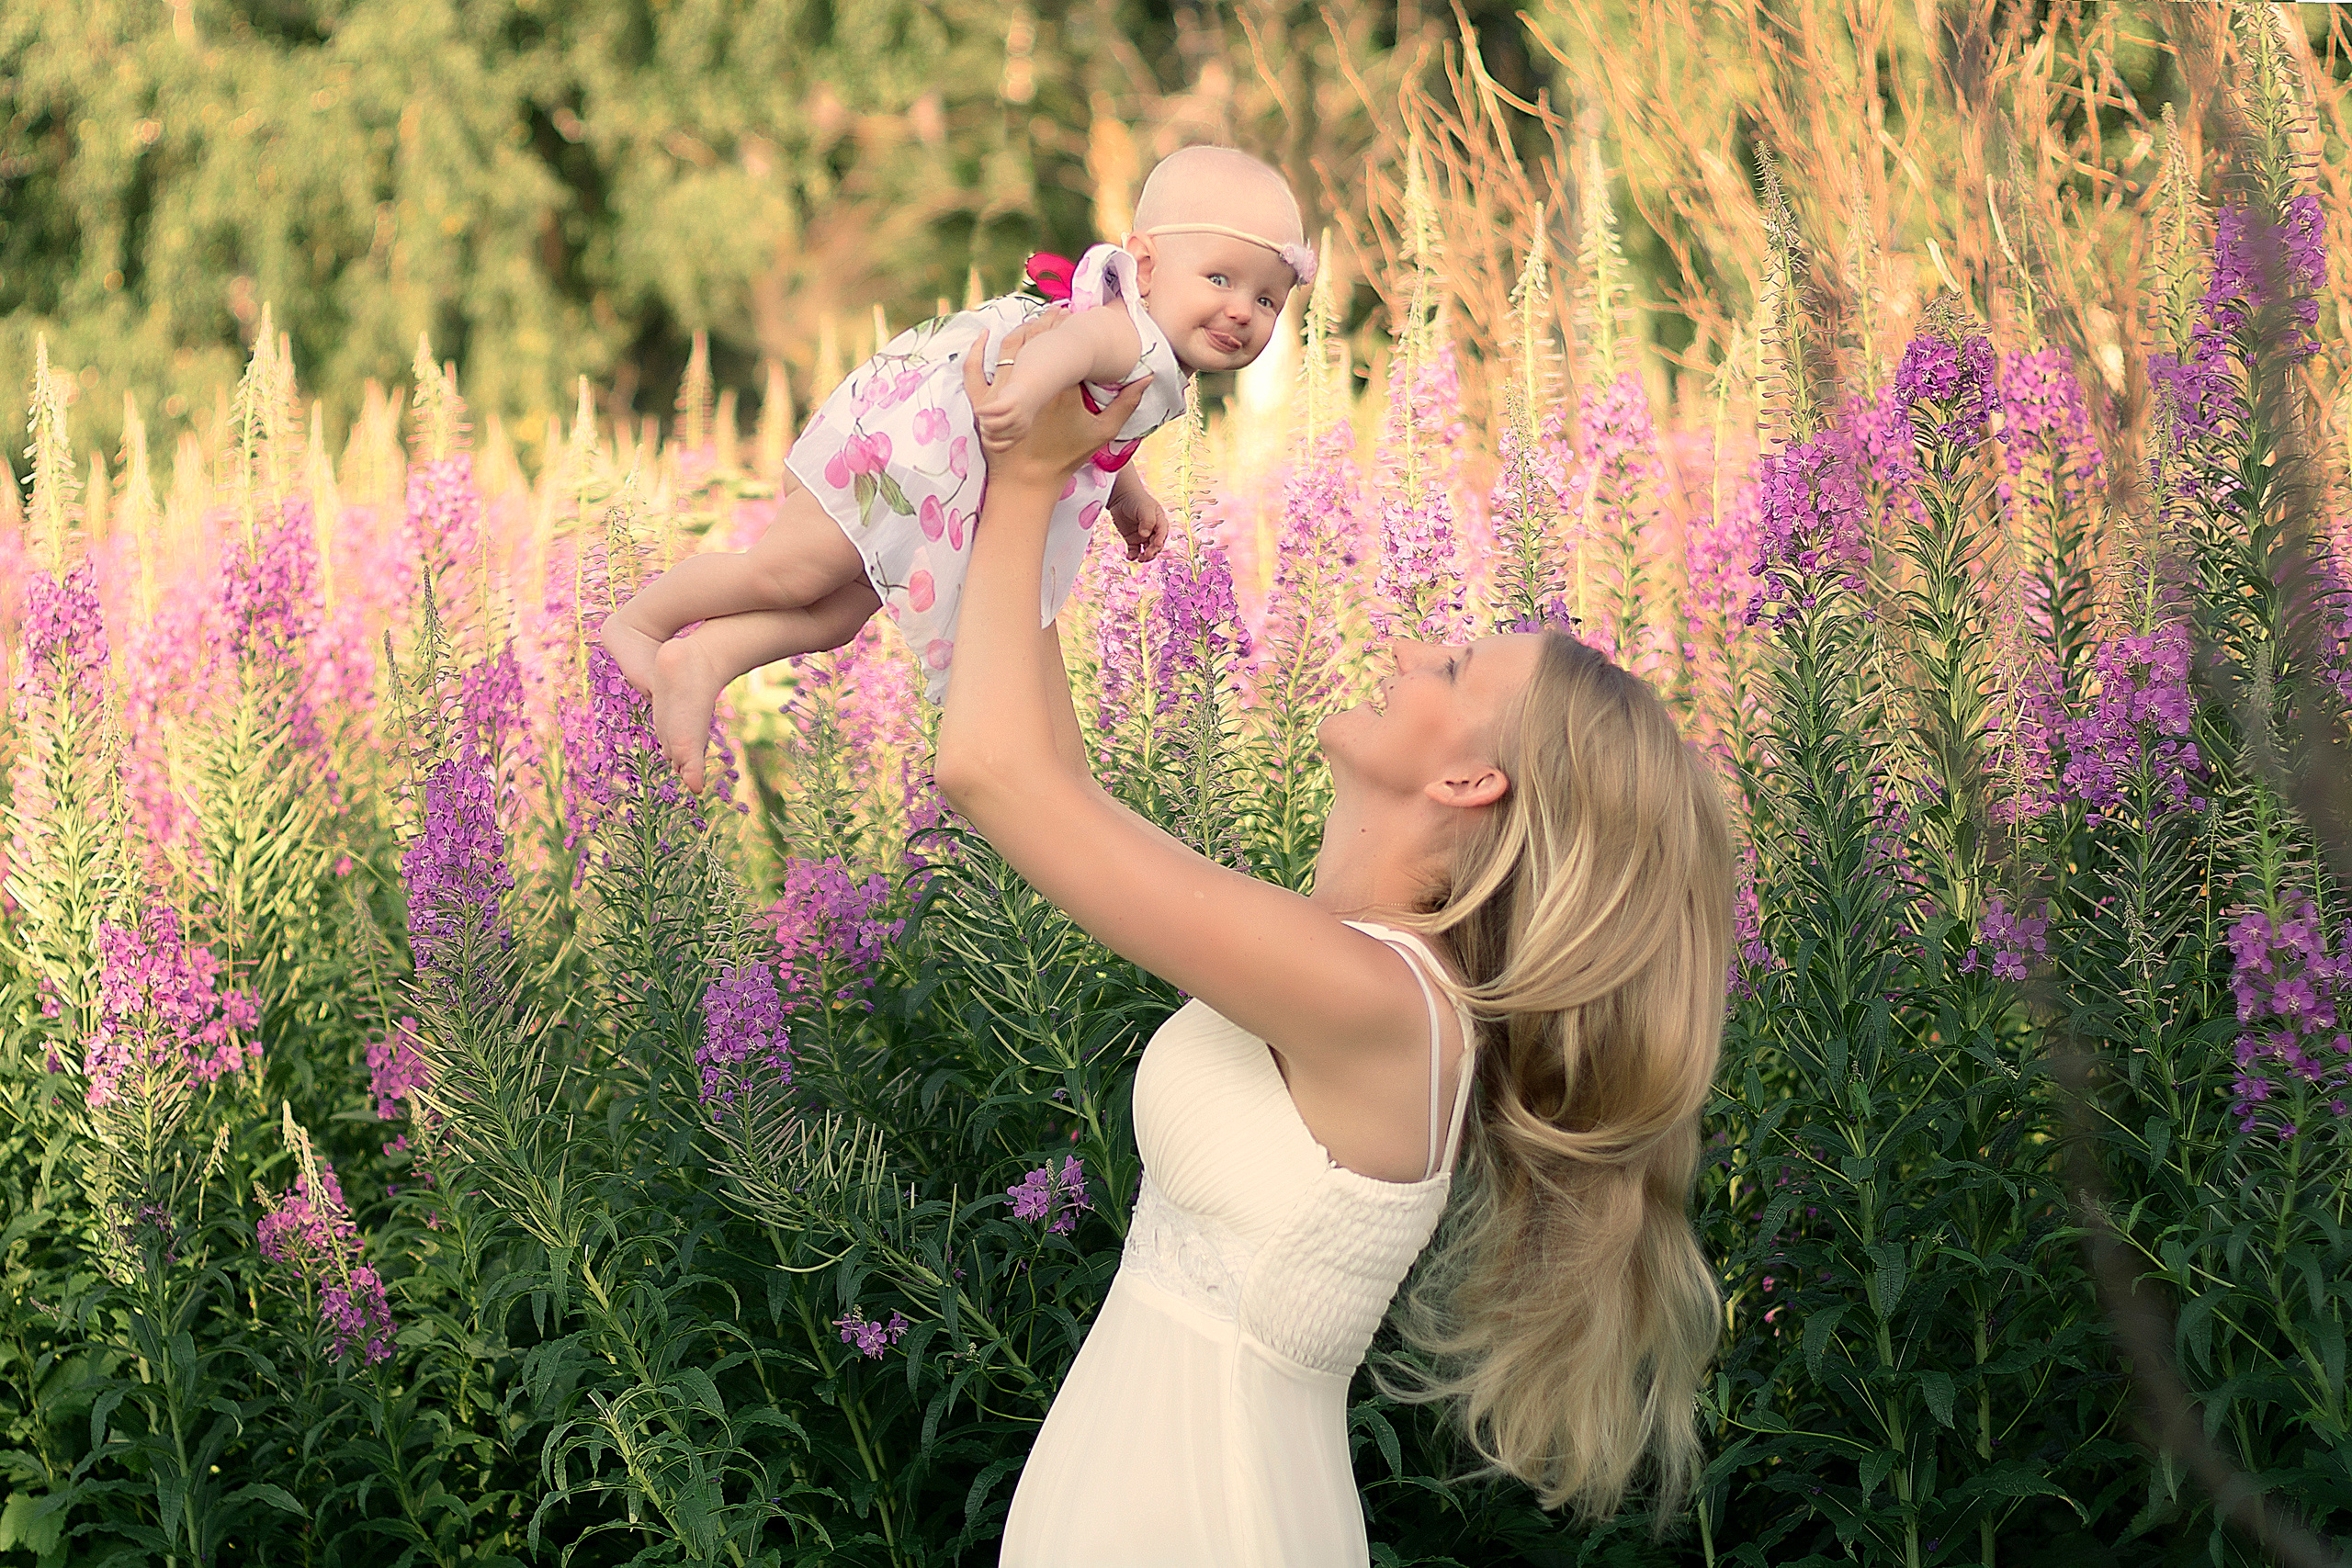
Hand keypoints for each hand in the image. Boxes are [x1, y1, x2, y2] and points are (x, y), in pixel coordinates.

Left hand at [963, 310, 1146, 489]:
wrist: (1028, 482)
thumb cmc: (1064, 457)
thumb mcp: (1102, 432)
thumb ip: (1126, 404)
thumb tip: (1147, 378)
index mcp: (1059, 386)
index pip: (1065, 344)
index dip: (1070, 326)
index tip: (1076, 316)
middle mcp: (1029, 383)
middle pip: (1036, 339)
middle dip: (1047, 321)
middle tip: (1058, 311)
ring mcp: (1002, 391)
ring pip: (1008, 347)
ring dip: (1020, 329)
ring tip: (1033, 319)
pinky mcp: (981, 402)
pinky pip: (974, 370)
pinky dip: (977, 351)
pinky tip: (985, 336)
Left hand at [1109, 483, 1168, 563]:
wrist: (1121, 497)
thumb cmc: (1136, 500)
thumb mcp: (1144, 507)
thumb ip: (1147, 520)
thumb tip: (1145, 535)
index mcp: (1160, 522)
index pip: (1162, 534)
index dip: (1160, 540)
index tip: (1156, 544)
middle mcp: (1153, 531)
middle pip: (1156, 545)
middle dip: (1152, 551)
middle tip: (1145, 554)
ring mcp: (1143, 537)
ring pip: (1147, 551)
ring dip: (1144, 557)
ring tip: (1139, 559)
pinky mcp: (1132, 540)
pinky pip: (1134, 551)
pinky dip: (1133, 556)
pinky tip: (1129, 557)